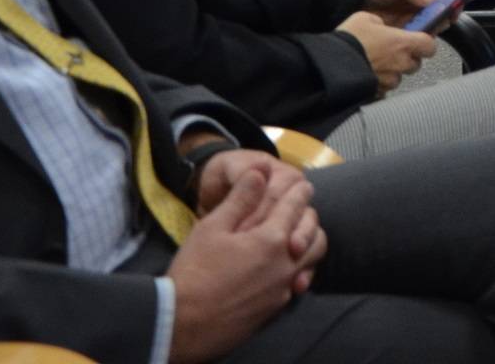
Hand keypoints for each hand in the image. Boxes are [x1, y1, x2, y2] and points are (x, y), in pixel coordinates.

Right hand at [170, 156, 323, 362]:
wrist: (180, 325)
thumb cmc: (193, 272)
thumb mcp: (212, 228)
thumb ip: (241, 198)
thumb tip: (260, 170)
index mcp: (272, 238)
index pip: (296, 206)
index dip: (300, 192)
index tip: (303, 186)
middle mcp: (286, 263)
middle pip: (314, 231)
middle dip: (309, 216)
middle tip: (299, 210)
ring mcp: (284, 288)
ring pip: (312, 258)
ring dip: (309, 242)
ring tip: (296, 235)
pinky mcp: (276, 308)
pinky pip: (299, 281)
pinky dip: (300, 268)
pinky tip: (287, 266)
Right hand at [336, 9, 437, 94]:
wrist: (328, 64)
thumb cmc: (348, 40)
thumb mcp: (365, 18)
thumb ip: (382, 23)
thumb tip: (384, 27)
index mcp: (402, 43)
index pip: (430, 46)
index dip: (425, 43)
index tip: (418, 41)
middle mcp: (400, 63)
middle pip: (416, 63)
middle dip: (407, 58)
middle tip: (393, 52)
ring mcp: (389, 80)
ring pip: (400, 77)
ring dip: (393, 72)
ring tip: (376, 64)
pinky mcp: (378, 92)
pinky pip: (385, 88)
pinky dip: (380, 83)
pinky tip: (368, 74)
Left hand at [362, 0, 473, 24]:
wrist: (360, 0)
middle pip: (457, 0)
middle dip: (456, 8)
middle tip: (448, 13)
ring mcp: (428, 11)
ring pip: (445, 18)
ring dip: (441, 23)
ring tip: (429, 24)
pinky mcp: (419, 26)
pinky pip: (430, 31)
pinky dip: (428, 34)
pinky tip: (419, 33)